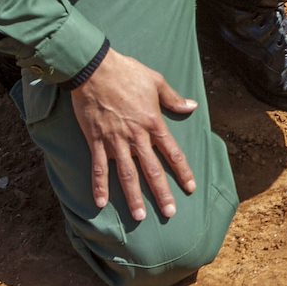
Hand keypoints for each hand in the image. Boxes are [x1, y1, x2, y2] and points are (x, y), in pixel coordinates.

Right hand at [67, 50, 196, 221]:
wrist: (94, 69)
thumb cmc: (127, 72)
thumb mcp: (156, 81)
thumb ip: (173, 98)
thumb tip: (192, 106)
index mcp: (153, 123)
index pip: (172, 153)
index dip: (183, 172)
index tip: (190, 188)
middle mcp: (136, 136)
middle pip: (152, 170)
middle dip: (162, 193)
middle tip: (169, 213)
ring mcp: (115, 140)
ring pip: (127, 174)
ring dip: (133, 197)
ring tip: (140, 216)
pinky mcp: (96, 140)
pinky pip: (98, 167)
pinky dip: (99, 185)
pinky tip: (101, 203)